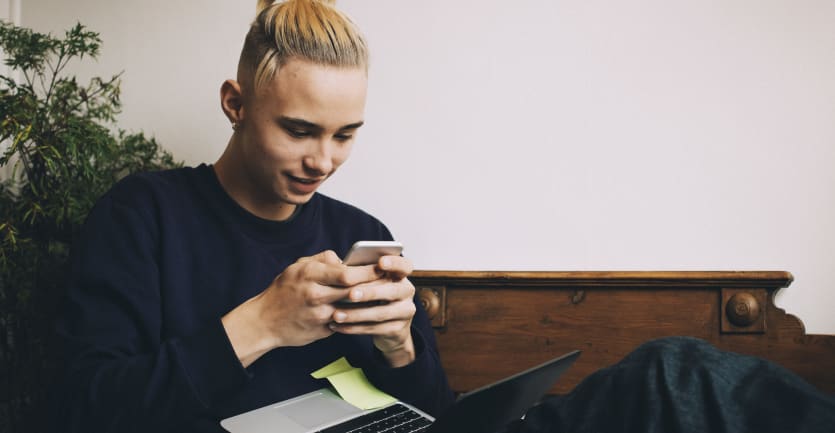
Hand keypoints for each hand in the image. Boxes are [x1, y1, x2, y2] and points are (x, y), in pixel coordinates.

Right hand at [221, 250, 380, 366]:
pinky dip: (357, 316)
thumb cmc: (283, 290)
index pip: (347, 273)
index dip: (368, 271)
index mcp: (310, 274)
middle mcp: (315, 294)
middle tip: (390, 281)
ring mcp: (319, 315)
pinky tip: (368, 311)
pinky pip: (346, 321)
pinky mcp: (322, 330)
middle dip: (375, 286)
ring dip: (370, 302)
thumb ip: (323, 259)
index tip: (382, 267)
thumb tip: (345, 258)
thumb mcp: (298, 266)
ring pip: (353, 307)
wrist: (264, 321)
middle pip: (354, 291)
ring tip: (384, 295)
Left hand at [329, 255, 416, 366]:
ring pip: (381, 313)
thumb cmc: (373, 295)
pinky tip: (339, 326)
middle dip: (370, 292)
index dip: (394, 263)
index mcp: (401, 275)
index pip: (404, 266)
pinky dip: (354, 328)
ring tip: (336, 315)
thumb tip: (342, 268)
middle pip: (392, 291)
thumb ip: (363, 273)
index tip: (380, 262)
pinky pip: (375, 329)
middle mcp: (407, 292)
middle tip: (351, 294)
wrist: (387, 326)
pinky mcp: (398, 329)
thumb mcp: (371, 281)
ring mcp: (405, 311)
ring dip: (357, 314)